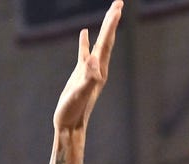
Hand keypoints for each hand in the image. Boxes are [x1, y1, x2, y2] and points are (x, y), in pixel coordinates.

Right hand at [53, 0, 121, 131]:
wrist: (69, 126)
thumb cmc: (73, 111)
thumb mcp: (80, 94)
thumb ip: (88, 77)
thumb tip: (92, 61)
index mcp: (99, 70)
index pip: (106, 43)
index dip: (110, 25)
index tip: (117, 8)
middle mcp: (98, 68)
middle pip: (107, 40)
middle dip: (112, 21)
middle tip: (118, 3)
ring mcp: (89, 70)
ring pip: (99, 44)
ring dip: (104, 28)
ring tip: (110, 13)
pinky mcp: (80, 74)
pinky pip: (84, 53)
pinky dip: (85, 42)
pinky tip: (84, 33)